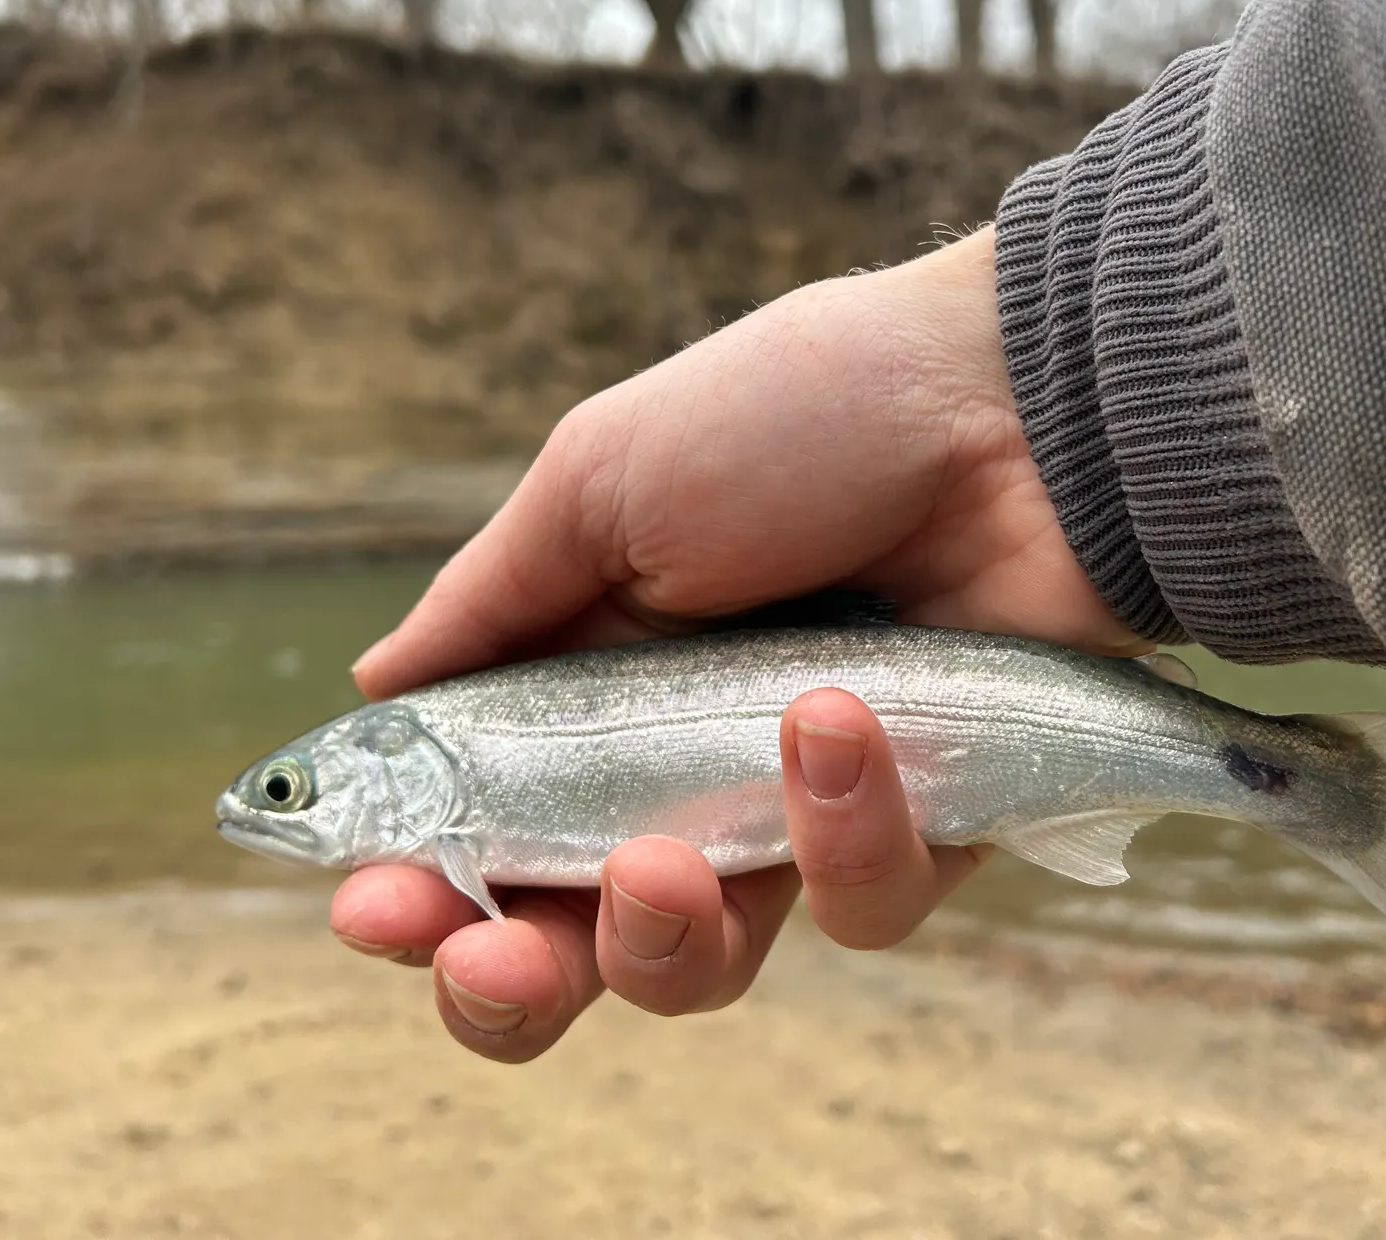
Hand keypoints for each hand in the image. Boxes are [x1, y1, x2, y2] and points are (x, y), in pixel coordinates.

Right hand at [330, 225, 1141, 1060]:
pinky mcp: (923, 832)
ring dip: (661, 934)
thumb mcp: (605, 478)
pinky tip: (841, 722)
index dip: (420, 890)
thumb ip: (491, 603)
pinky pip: (861, 905)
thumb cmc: (798, 417)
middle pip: (573, 941)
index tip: (374, 907)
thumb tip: (372, 687)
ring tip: (665, 855)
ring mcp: (798, 808)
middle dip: (512, 982)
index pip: (480, 825)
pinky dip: (843, 832)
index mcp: (588, 681)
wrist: (1013, 404)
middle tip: (489, 965)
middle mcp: (680, 762)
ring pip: (705, 963)